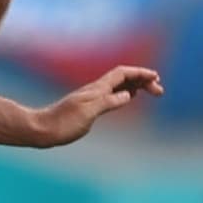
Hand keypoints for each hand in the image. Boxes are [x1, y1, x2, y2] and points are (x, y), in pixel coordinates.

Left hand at [38, 66, 163, 146]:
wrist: (43, 129)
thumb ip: (108, 102)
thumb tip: (129, 95)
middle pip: (123, 78)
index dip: (139, 73)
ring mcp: (93, 98)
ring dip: (136, 86)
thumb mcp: (88, 113)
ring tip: (152, 91)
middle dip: (142, 80)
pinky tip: (129, 98)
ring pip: (119, 86)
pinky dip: (125, 93)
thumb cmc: (64, 123)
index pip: (122, 74)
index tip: (156, 77)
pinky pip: (113, 95)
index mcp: (97, 89)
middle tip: (160, 90)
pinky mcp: (90, 107)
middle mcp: (96, 90)